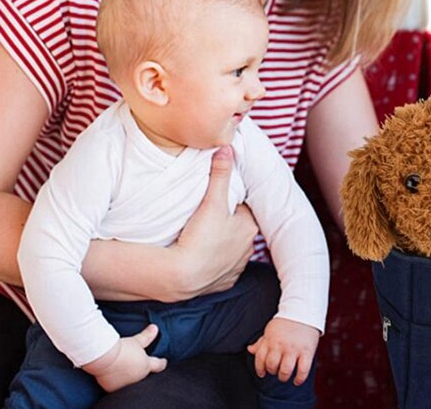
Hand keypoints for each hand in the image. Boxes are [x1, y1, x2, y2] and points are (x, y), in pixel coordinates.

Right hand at [83, 324, 166, 391]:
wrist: (104, 358)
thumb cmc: (122, 348)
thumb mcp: (136, 341)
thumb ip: (146, 336)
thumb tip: (155, 328)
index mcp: (146, 365)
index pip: (158, 365)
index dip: (161, 363)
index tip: (164, 362)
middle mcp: (138, 377)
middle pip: (143, 373)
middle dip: (141, 368)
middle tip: (137, 361)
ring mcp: (125, 384)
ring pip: (130, 379)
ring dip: (129, 374)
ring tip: (124, 365)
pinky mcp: (113, 388)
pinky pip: (118, 384)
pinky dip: (117, 379)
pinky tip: (114, 372)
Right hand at [171, 146, 257, 297]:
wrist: (181, 276)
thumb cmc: (200, 237)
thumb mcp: (212, 201)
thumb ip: (220, 174)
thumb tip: (227, 147)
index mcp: (249, 227)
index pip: (244, 208)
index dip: (230, 203)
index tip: (216, 201)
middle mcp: (248, 249)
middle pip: (239, 228)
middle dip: (227, 222)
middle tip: (207, 217)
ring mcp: (236, 267)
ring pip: (232, 248)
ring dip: (221, 242)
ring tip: (203, 236)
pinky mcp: (224, 283)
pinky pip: (222, 268)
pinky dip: (214, 261)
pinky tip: (202, 255)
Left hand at [247, 317, 319, 385]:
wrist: (304, 311)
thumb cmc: (286, 322)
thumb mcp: (271, 330)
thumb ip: (261, 342)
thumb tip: (250, 349)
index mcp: (270, 339)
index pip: (259, 359)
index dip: (260, 369)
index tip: (262, 373)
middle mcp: (281, 345)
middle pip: (272, 366)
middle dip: (272, 371)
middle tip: (276, 369)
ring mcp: (294, 348)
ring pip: (285, 370)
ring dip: (284, 376)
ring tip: (285, 374)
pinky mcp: (307, 351)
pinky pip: (303, 370)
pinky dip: (299, 379)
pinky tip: (296, 380)